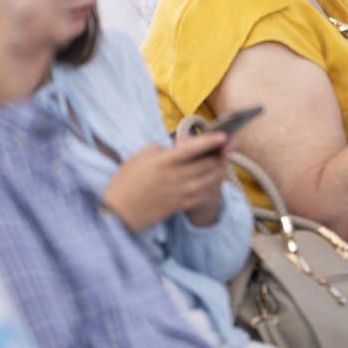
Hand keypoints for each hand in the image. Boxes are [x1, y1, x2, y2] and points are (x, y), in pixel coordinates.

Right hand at [101, 131, 228, 231]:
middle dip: (220, 155)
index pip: (193, 149)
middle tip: (229, 147)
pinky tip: (211, 182)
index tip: (224, 135)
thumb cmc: (125, 181)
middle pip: (206, 165)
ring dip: (218, 170)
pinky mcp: (179, 206)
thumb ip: (159, 149)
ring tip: (223, 162)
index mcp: (164, 162)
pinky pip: (201, 195)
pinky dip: (209, 187)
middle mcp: (175, 177)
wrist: (118, 212)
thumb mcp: (139, 157)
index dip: (211, 141)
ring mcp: (179, 193)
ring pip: (208, 180)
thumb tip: (174, 148)